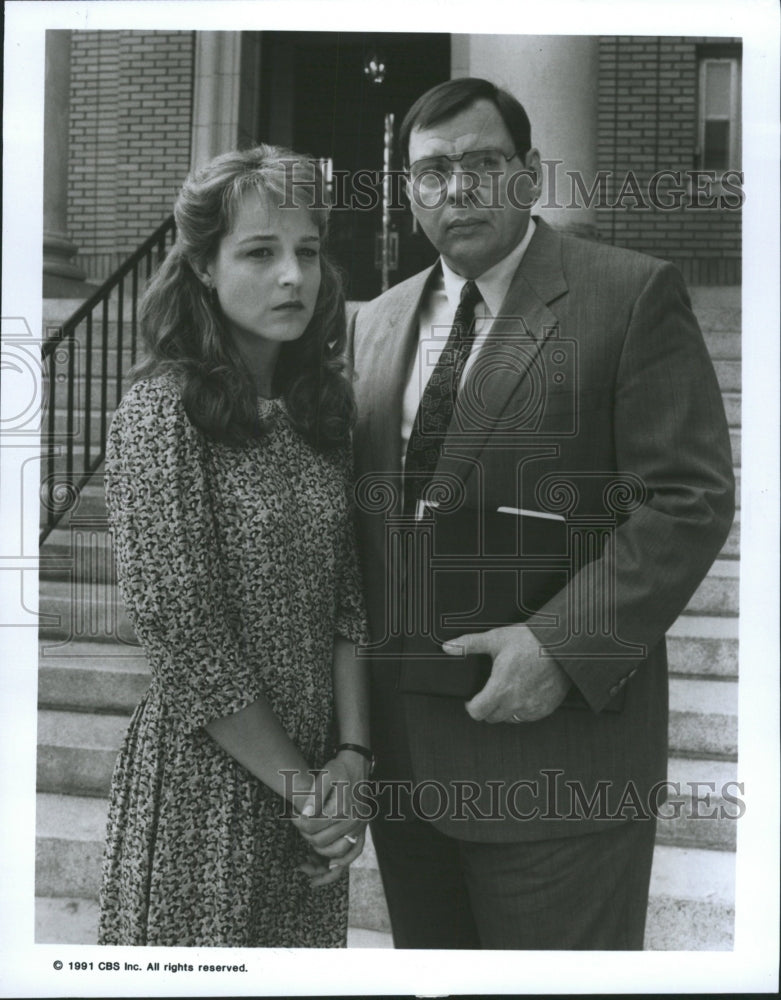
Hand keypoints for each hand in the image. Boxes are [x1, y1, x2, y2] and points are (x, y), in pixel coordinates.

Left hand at [291, 754, 368, 885]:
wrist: (357, 764)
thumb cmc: (339, 769)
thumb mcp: (325, 776)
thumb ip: (314, 795)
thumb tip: (304, 814)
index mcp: (341, 808)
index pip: (312, 827)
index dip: (297, 823)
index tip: (292, 815)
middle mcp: (353, 820)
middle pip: (322, 841)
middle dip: (305, 836)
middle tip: (298, 825)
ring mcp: (359, 826)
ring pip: (337, 852)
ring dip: (320, 852)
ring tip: (309, 842)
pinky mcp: (363, 828)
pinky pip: (355, 852)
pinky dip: (344, 861)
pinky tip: (330, 866)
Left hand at [443, 625, 571, 723]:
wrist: (563, 644)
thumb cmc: (529, 640)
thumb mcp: (496, 638)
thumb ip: (469, 644)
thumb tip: (447, 647)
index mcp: (501, 688)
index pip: (477, 713)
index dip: (471, 707)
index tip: (471, 700)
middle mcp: (516, 703)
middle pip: (492, 718)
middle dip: (487, 707)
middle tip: (489, 693)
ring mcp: (532, 708)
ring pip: (510, 719)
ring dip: (504, 710)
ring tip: (507, 691)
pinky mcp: (546, 708)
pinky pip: (528, 716)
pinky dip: (523, 709)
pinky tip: (524, 693)